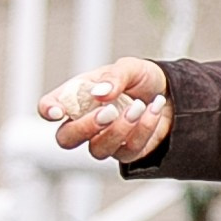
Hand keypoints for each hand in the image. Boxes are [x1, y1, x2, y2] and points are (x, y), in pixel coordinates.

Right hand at [39, 58, 172, 163]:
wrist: (171, 94)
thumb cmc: (141, 80)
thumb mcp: (130, 68)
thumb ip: (114, 76)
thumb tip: (100, 93)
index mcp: (77, 97)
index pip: (50, 106)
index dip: (48, 110)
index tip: (58, 112)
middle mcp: (85, 122)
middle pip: (66, 139)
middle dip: (85, 127)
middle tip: (109, 112)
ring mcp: (104, 140)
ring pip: (97, 150)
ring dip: (120, 129)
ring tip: (138, 106)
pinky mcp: (126, 152)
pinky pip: (128, 151)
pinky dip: (144, 129)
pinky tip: (153, 109)